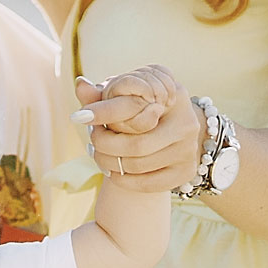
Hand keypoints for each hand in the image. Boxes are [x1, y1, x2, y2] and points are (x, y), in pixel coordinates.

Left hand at [78, 65, 202, 192]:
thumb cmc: (145, 109)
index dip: (104, 113)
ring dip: (110, 163)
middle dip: (104, 145)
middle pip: (135, 144)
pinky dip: (124, 180)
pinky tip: (112, 171)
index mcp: (173, 95)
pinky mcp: (185, 172)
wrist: (176, 128)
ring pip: (138, 166)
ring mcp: (188, 150)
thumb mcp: (129, 96)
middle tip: (91, 142)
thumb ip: (104, 94)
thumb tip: (79, 84)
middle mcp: (186, 123)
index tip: (79, 117)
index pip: (134, 107)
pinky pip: (147, 184)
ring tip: (97, 155)